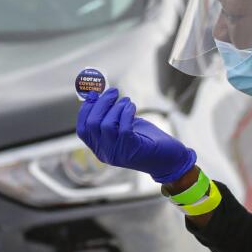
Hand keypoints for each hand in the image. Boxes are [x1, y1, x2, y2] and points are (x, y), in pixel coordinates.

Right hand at [75, 88, 195, 183]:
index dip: (85, 110)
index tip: (93, 94)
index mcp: (99, 148)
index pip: (82, 129)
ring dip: (116, 107)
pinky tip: (132, 108)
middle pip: (92, 124)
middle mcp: (105, 152)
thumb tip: (100, 95)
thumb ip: (111, 116)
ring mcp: (116, 153)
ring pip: (106, 125)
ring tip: (126, 101)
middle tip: (113, 91)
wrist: (168, 159)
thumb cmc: (146, 141)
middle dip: (101, 103)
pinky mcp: (130, 150)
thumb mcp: (124, 127)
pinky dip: (126, 113)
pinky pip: (123, 127)